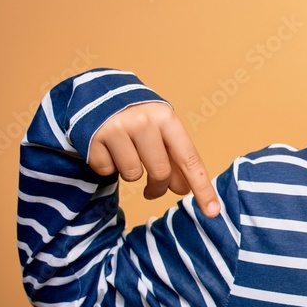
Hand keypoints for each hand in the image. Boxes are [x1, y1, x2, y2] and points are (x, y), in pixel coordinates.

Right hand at [87, 102, 220, 217]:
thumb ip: (175, 158)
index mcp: (167, 118)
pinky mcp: (94, 138)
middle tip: (153, 189)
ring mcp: (117, 128)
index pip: (190, 160)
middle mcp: (144, 121)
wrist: (99, 96)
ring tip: (126, 154)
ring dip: (131, 173)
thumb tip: (184, 189)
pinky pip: (106, 171)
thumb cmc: (139, 119)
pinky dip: (108, 166)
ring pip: (132, 175)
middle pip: (160, 173)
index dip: (202, 188)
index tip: (212, 211)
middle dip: (158, 187)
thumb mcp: (161, 131)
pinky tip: (107, 149)